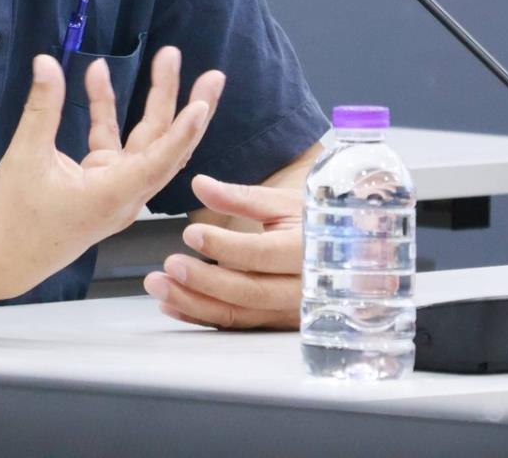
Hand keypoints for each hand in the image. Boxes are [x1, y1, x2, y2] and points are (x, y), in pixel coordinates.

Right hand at [0, 47, 223, 297]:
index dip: (183, 134)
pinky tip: (97, 76)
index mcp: (113, 196)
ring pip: (146, 141)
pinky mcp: (101, 182)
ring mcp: (115, 187)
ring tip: (167, 59)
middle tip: (213, 74)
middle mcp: (124, 193)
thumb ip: (42, 108)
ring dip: (154, 102)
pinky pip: (113, 141)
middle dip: (186, 105)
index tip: (202, 106)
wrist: (2, 259)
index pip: (159, 162)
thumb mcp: (25, 158)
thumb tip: (46, 62)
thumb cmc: (14, 219)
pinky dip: (107, 111)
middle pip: (166, 146)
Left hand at [143, 174, 302, 329]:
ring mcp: (288, 311)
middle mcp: (299, 288)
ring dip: (194, 303)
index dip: (223, 246)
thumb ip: (240, 197)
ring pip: (238, 314)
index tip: (191, 233)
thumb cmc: (316, 222)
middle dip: (202, 282)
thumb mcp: (283, 203)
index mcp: (304, 251)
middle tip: (168, 266)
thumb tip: (199, 184)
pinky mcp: (275, 323)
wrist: (349, 255)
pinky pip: (236, 324)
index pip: (259, 254)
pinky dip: (201, 316)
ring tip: (159, 286)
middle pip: (247, 291)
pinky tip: (172, 305)